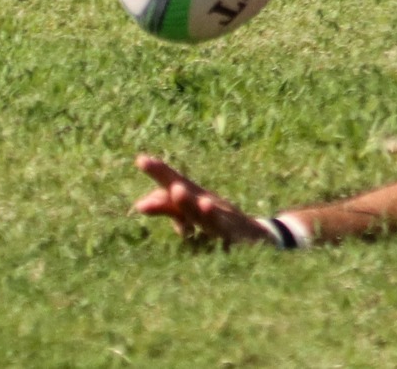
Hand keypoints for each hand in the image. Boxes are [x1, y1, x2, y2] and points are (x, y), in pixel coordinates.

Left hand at [131, 156, 272, 247]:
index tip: (140, 159)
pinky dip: (217, 220)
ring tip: (177, 190)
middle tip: (154, 170)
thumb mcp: (192, 214)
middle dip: (171, 180)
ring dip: (190, 201)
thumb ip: (168, 208)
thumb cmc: (217, 221)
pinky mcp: (234, 233)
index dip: (159, 172)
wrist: (257, 236)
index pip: (174, 182)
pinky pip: (225, 228)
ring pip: (203, 211)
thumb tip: (138, 204)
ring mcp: (222, 216)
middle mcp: (207, 201)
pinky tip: (209, 211)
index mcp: (195, 196)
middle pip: (187, 190)